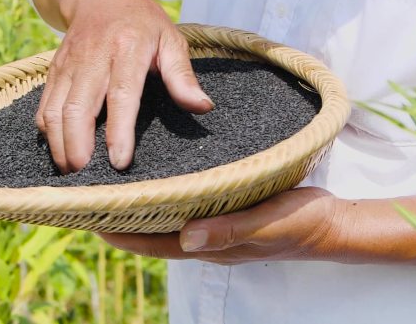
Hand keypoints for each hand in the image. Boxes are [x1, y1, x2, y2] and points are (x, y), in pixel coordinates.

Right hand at [35, 0, 213, 172]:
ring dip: (60, 145)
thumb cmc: (142, 22)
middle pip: (77, 108)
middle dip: (78, 147)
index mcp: (128, 49)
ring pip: (54, 110)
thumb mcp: (171, 40)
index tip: (119, 161)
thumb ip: (183, 76)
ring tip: (72, 172)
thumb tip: (203, 107)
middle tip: (86, 177)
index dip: (118, 131)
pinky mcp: (53, 71)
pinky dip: (48, 132)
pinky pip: (44, 106)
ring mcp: (69, 64)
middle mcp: (93, 57)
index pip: (121, 95)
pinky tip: (60, 150)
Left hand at [98, 187, 345, 264]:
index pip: (149, 243)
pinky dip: (168, 190)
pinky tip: (162, 169)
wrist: (328, 221)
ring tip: (117, 176)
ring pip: (166, 214)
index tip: (87, 216)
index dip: (117, 233)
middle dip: (121, 215)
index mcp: (206, 245)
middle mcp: (202, 236)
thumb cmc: (299, 225)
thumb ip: (229, 231)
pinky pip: (187, 200)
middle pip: (150, 230)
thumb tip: (185, 238)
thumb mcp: (266, 225)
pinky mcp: (225, 207)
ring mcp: (213, 223)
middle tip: (93, 189)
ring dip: (141, 201)